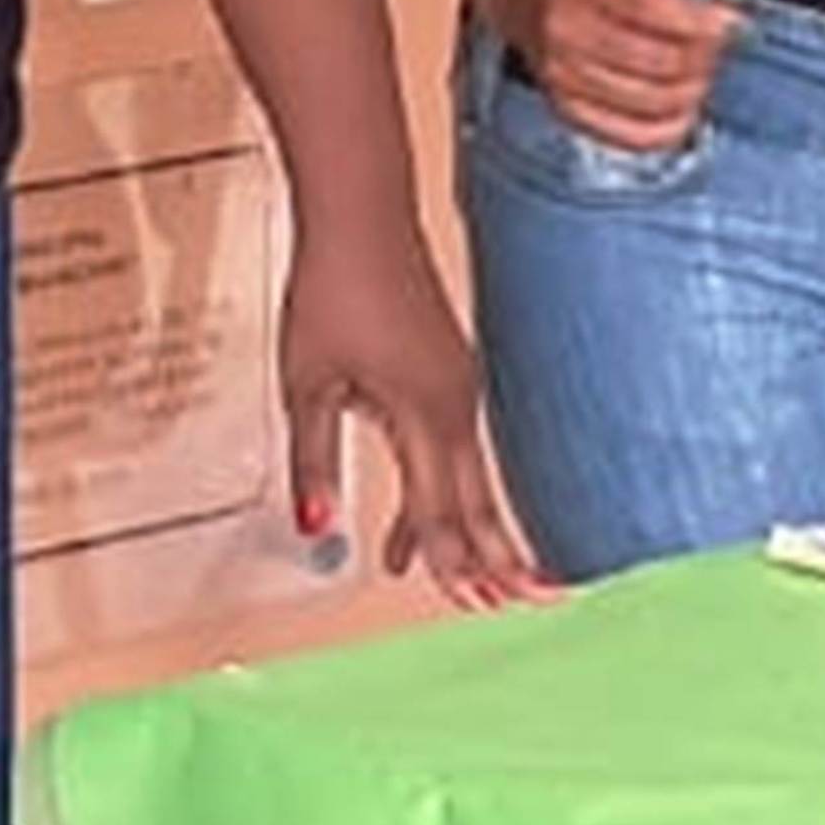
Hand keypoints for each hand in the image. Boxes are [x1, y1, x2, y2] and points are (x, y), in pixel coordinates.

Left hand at [277, 234, 537, 603]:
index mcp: (423, 410)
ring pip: (466, 476)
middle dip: (490, 556)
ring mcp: (457, 385)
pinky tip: (416, 517)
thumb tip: (316, 526)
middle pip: (472, 498)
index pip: (438, 507)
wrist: (360, 217)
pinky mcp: (447, 371)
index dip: (451, 561)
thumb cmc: (333, 289)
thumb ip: (316, 461)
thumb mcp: (307, 385)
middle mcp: (453, 403)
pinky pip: (454, 448)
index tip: (471, 606)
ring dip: (464, 528)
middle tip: (516, 606)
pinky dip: (445, 490)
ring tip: (473, 584)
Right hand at [474, 0, 739, 154]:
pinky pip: (631, 134)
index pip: (650, 6)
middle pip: (659, 61)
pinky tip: (683, 106)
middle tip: (722, 41)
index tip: (729, 18)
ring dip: (693, 87)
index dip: (701, 19)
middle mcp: (563, 26)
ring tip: (704, 67)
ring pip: (652, 101)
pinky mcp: (565, 106)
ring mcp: (561, 72)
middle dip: (706, 55)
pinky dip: (668, 126)